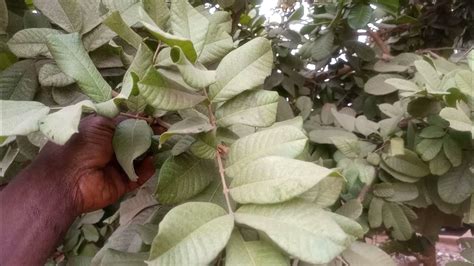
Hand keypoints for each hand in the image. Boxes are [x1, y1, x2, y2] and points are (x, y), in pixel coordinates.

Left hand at [37, 115, 154, 213]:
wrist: (66, 180)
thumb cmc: (80, 145)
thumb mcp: (100, 124)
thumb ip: (123, 121)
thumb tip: (143, 119)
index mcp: (101, 133)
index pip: (126, 126)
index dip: (141, 122)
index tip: (156, 120)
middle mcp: (109, 149)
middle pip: (135, 141)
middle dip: (149, 137)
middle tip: (164, 132)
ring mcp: (117, 167)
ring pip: (140, 158)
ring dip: (151, 152)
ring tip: (162, 144)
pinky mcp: (122, 183)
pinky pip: (140, 175)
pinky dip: (148, 169)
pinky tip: (152, 160)